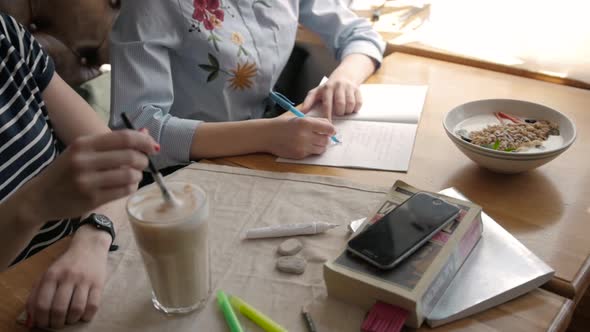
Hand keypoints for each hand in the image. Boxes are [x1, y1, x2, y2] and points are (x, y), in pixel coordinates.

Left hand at [25, 227, 108, 328]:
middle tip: (56, 324)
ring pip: (76, 309)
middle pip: (59, 309)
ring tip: (69, 319)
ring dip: (71, 320)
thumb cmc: (65, 265)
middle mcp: (67, 277)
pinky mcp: (99, 283)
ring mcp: (84, 280)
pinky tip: (82, 315)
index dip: (41, 320)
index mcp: (51, 275)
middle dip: (56, 323)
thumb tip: (31, 321)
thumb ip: (35, 296)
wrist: (89, 247)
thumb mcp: (46, 275)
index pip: (42, 304)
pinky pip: (93, 306)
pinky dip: (86, 316)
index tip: (43, 324)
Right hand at [26, 130, 157, 221]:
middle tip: (143, 163)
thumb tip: (145, 134)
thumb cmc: (67, 171)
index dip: (144, 141)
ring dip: (138, 175)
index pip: (124, 138)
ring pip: (130, 175)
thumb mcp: (84, 151)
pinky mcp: (92, 199)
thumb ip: (113, 143)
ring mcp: (87, 181)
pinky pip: (124, 191)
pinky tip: (127, 185)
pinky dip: (131, 187)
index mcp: (84, 144)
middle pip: (130, 156)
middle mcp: (85, 161)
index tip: (152, 146)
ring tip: (133, 175)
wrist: (41, 197)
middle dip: (144, 160)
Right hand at [268, 115, 335, 158]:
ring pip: (321, 149)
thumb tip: (329, 126)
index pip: (328, 128)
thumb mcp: (298, 118)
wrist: (267, 135)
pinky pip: (311, 154)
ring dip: (320, 145)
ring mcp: (302, 147)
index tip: (331, 131)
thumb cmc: (283, 125)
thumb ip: (314, 121)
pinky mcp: (299, 155)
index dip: (332, 130)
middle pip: (326, 140)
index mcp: (305, 123)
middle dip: (326, 138)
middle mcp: (305, 135)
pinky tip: (303, 145)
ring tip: (314, 141)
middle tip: (321, 136)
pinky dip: (311, 150)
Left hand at [300, 77, 361, 119]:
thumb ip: (308, 101)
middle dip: (339, 113)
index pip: (327, 105)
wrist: (343, 76)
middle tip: (338, 114)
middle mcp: (338, 86)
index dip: (327, 116)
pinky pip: (358, 104)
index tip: (327, 124)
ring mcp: (349, 88)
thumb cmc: (328, 88)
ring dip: (347, 111)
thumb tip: (301, 112)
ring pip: (350, 105)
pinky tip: (350, 107)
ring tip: (343, 110)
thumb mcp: (316, 92)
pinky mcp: (358, 90)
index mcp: (327, 88)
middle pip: (340, 105)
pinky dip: (355, 109)